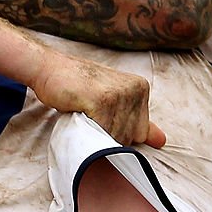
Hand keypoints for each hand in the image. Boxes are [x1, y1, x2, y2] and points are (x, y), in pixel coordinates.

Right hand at [34, 51, 165, 147]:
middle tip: (88, 115)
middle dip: (105, 135)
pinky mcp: (103, 100)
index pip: (138, 133)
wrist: (50, 70)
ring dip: (94, 134)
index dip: (116, 134)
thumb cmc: (77, 87)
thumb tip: (161, 141)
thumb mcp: (111, 102)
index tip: (99, 118)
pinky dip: (88, 132)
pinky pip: (101, 132)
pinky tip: (79, 114)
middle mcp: (135, 90)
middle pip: (126, 137)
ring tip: (84, 113)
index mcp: (141, 89)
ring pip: (114, 137)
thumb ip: (136, 122)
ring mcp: (119, 94)